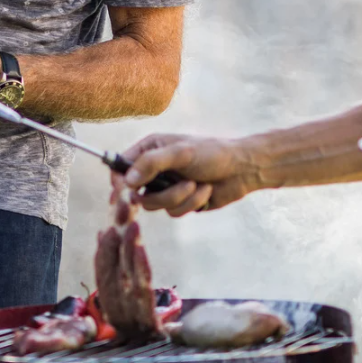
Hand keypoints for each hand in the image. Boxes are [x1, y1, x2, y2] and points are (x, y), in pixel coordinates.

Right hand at [116, 134, 261, 215]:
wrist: (242, 170)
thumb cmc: (213, 153)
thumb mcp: (181, 153)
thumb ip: (152, 163)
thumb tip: (126, 179)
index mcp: (150, 149)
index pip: (120, 165)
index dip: (119, 178)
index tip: (125, 188)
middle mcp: (154, 169)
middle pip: (135, 192)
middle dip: (161, 192)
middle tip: (178, 184)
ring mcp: (165, 187)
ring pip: (154, 206)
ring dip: (179, 198)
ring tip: (197, 185)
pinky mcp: (178, 202)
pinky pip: (173, 212)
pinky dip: (191, 203)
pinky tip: (205, 191)